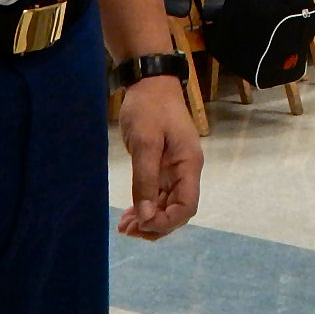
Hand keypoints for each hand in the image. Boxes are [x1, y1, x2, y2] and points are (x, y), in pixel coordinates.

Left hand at [115, 77, 201, 238]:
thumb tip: (147, 216)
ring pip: (167, 205)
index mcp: (189, 165)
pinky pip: (159, 195)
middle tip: (128, 231)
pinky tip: (130, 215)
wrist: (149, 82)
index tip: (142, 224)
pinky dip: (146, 207)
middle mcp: (186, 170)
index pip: (187, 206)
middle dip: (155, 225)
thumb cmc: (149, 109)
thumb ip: (146, 181)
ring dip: (149, 219)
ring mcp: (176, 169)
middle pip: (178, 210)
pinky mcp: (164, 166)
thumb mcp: (145, 143)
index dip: (167, 222)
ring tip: (125, 227)